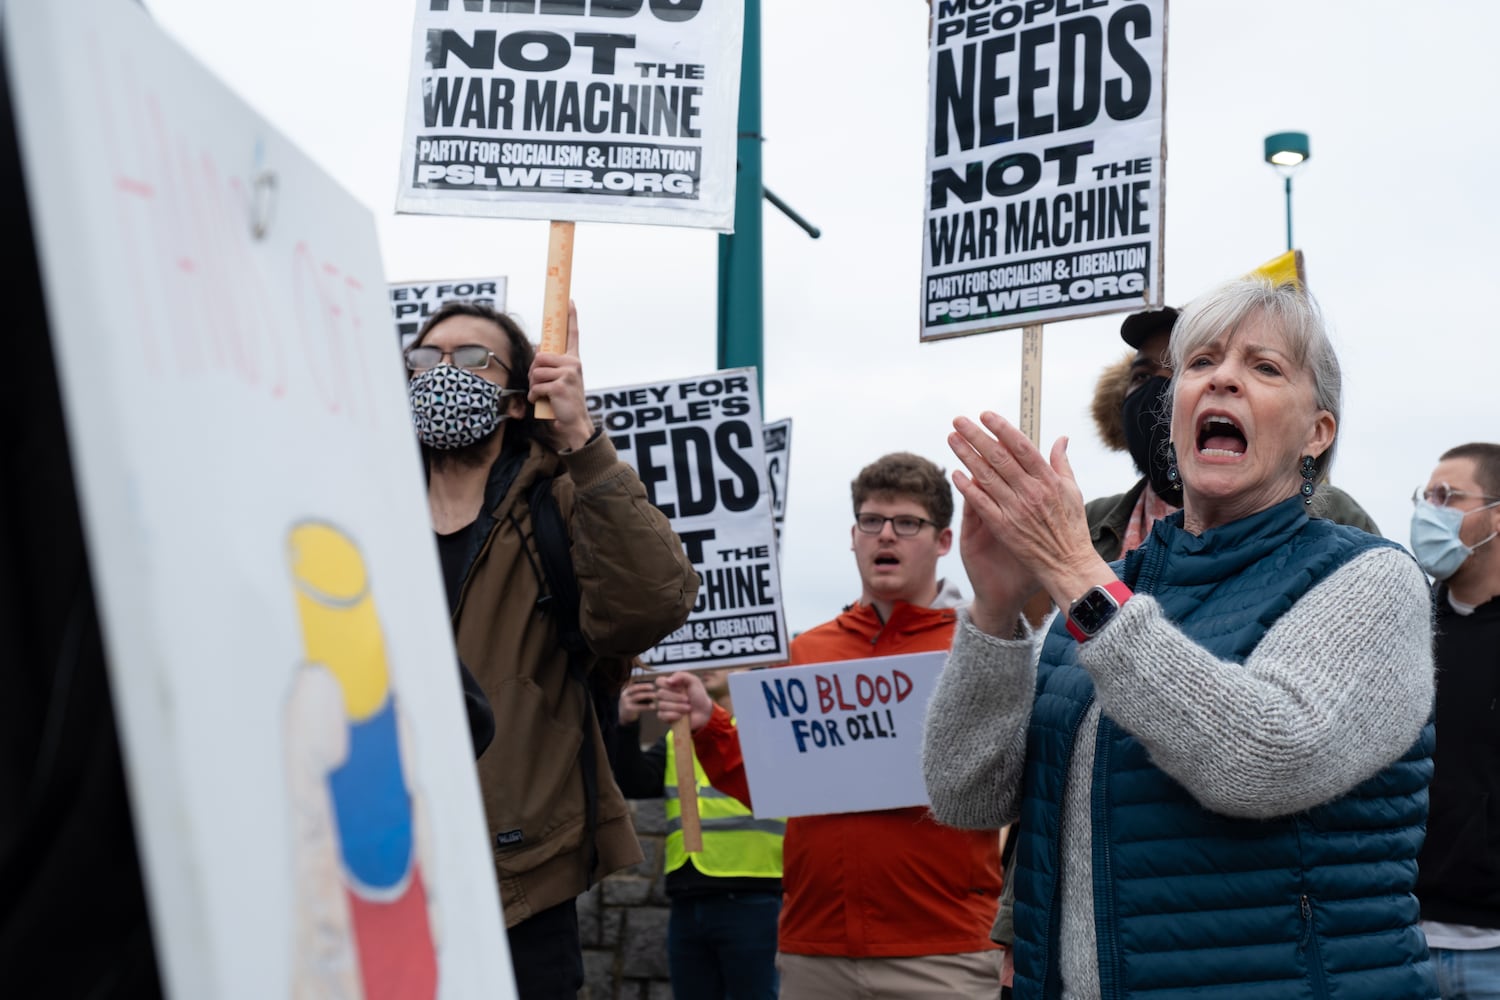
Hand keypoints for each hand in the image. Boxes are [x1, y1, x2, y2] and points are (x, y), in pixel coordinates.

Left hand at [530, 300, 593, 449]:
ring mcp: (568, 374)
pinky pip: (536, 386)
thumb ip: (552, 365)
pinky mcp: (560, 386)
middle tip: (537, 384)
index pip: (572, 334)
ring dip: (532, 385)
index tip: (570, 301)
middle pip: (539, 356)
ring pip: (535, 371)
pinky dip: (534, 396)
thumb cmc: (565, 403)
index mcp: (574, 360)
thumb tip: (537, 349)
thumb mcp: (560, 381)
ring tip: (542, 395)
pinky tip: (541, 401)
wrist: (576, 424)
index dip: (571, 317)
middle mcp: (573, 364)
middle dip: (532, 372)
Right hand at [617, 679, 655, 724]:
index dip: (643, 685)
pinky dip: (647, 706)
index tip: (652, 685)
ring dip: (647, 695)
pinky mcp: (629, 709)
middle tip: (654, 688)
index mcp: (626, 691)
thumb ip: (638, 692)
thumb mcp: (632, 697)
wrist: (624, 716)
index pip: (634, 685)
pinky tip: (653, 707)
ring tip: (655, 695)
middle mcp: (625, 695)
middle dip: (645, 687)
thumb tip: (651, 687)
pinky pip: (639, 707)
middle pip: (635, 689)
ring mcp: (626, 702)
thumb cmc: (632, 705)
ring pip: (638, 696)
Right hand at [653, 672, 713, 731]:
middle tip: (687, 699)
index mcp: (670, 684)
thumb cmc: (698, 696)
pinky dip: (673, 715)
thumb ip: (681, 675)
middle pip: (660, 693)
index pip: (659, 681)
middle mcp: (664, 694)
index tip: (680, 688)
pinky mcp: (664, 717)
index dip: (667, 685)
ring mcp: (663, 706)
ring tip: (688, 708)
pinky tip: (681, 716)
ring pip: (661, 705)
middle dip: (676, 697)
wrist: (703, 711)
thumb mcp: (694, 681)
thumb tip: (668, 680)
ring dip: (677, 707)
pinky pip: (661, 715)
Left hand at [948, 412, 1114, 610]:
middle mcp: (1030, 492)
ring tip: (952, 439)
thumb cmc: (1071, 527)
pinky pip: (981, 504)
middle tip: (958, 421)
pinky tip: (955, 474)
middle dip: (976, 436)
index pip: (1021, 446)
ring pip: (986, 476)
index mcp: (1048, 480)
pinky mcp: (1004, 528)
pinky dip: (968, 488)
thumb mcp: (1073, 491)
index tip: (985, 415)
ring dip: (966, 456)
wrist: (1068, 564)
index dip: (1002, 429)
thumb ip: (1062, 463)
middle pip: (998, 457)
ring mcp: (1015, 510)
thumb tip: (1061, 438)